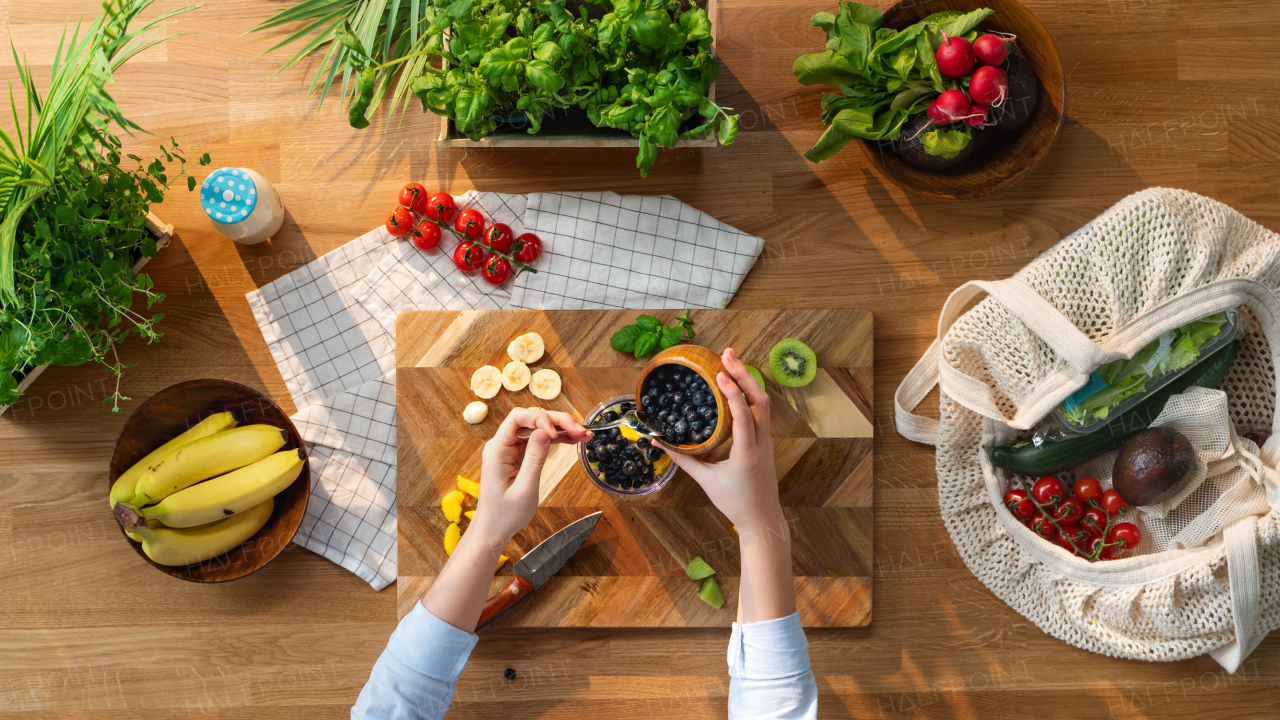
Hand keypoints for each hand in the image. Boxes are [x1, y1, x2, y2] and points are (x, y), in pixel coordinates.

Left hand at [423, 407, 589, 632]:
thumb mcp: (524, 489)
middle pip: (531, 420)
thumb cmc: (505, 515)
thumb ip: (534, 459)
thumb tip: (544, 433)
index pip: (517, 418)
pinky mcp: (518, 456)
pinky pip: (538, 441)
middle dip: (557, 421)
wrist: (494, 529)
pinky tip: (573, 439)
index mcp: (497, 450)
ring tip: (584, 434)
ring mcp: (510, 449)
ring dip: (561, 429)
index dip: (539, 418)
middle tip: (581, 430)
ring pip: (537, 428)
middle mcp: (502, 445)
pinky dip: (556, 439)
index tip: (556, 432)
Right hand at [664, 347, 782, 532]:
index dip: (733, 393)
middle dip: (744, 374)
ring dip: (749, 380)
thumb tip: (657, 442)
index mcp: (748, 453)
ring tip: (731, 361)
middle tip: (727, 353)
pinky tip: (738, 382)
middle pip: (760, 400)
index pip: (744, 417)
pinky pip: (761, 411)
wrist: (762, 518)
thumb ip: (682, 459)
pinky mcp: (767, 440)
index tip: (719, 375)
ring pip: (764, 403)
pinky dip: (750, 393)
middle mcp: (762, 443)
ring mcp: (768, 440)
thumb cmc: (734, 502)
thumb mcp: (705, 480)